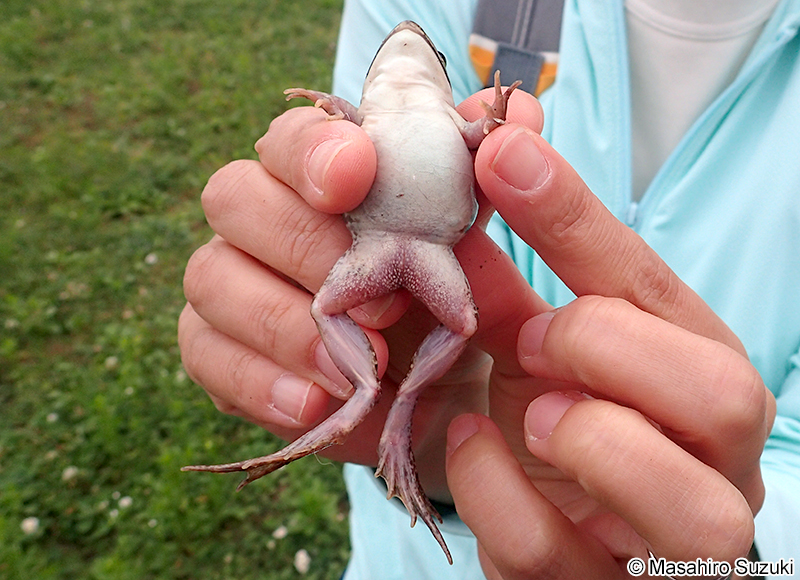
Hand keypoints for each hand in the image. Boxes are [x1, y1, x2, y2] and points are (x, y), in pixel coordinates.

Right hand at [178, 87, 542, 498]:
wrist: (437, 395)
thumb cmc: (452, 307)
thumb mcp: (482, 250)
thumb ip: (489, 183)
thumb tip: (520, 112)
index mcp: (324, 179)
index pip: (291, 137)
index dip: (313, 150)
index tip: (357, 176)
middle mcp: (266, 220)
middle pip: (234, 196)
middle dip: (302, 244)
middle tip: (377, 301)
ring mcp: (233, 285)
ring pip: (209, 276)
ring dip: (281, 322)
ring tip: (350, 368)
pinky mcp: (219, 351)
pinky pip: (203, 353)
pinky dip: (257, 380)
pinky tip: (312, 405)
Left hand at [445, 120, 776, 577]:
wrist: (571, 542)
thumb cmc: (565, 435)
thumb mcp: (538, 358)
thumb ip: (505, 291)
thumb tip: (460, 198)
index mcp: (697, 376)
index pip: (654, 287)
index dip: (573, 217)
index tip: (499, 152)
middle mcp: (714, 460)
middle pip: (726, 392)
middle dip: (606, 346)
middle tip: (532, 338)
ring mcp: (674, 542)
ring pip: (689, 503)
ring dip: (583, 437)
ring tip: (527, 410)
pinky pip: (557, 552)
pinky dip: (495, 491)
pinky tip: (475, 448)